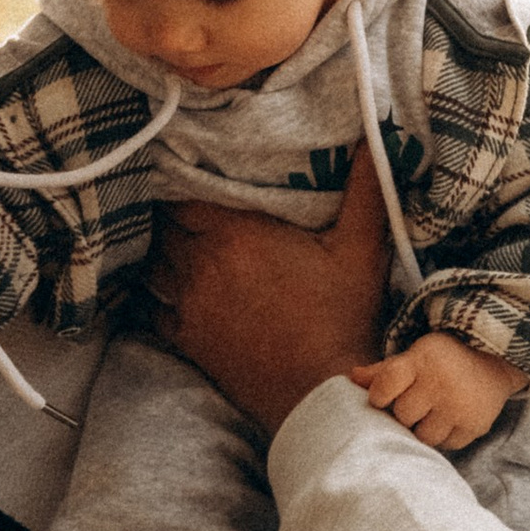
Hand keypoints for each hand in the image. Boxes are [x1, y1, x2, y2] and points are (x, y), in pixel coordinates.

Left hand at [148, 144, 392, 432]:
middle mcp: (203, 265)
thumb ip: (367, 188)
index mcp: (238, 234)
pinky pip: (152, 306)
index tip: (198, 171)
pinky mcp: (186, 339)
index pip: (185, 192)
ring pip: (154, 263)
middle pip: (165, 225)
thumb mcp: (362, 249)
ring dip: (164, 250)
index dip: (187, 180)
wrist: (320, 395)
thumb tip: (377, 135)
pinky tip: (172, 287)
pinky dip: (158, 294)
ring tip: (181, 241)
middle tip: (190, 203)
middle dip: (175, 212)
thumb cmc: (343, 319)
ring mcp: (189, 305)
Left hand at [359, 332, 525, 451]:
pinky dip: (444, 436)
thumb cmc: (443, 359)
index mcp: (422, 361)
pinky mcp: (475, 426)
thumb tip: (351, 378)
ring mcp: (460, 407)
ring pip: (423, 436)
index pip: (384, 387)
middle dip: (406, 412)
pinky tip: (449, 420)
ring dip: (424, 428)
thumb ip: (383, 371)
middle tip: (417, 403)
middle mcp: (441, 383)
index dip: (379, 396)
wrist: (495, 358)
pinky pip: (446, 445)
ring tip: (432, 414)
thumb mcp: (415, 356)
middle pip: (403, 415)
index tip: (385, 396)